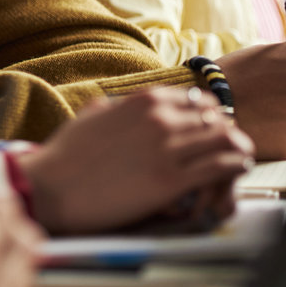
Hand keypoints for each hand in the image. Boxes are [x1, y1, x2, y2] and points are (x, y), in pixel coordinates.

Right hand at [17, 88, 252, 234]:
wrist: (50, 187)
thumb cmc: (66, 154)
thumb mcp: (94, 114)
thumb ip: (122, 107)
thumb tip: (132, 106)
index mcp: (144, 100)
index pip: (201, 100)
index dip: (210, 119)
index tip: (208, 136)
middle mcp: (161, 118)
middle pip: (219, 118)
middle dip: (225, 136)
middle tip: (223, 155)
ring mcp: (167, 148)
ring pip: (228, 139)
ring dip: (236, 152)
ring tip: (233, 167)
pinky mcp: (170, 180)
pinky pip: (221, 168)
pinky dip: (232, 172)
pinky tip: (229, 181)